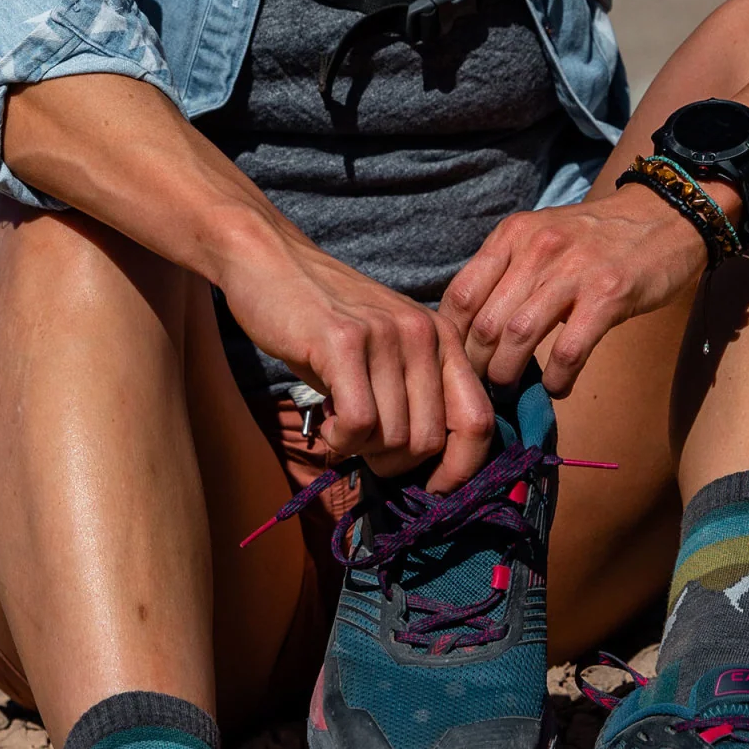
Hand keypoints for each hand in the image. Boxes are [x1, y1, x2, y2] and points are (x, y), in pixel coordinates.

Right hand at [219, 231, 493, 491]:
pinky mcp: (343, 342)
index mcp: (442, 337)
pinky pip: (358, 424)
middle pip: (430, 441)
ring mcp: (386, 336)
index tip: (432, 488)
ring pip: (393, 438)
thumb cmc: (323, 315)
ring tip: (339, 426)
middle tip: (363, 449)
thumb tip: (427, 465)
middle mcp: (423, 334)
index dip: (461, 468)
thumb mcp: (384, 347)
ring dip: (360, 451)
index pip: (478, 420)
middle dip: (394, 463)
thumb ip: (412, 392)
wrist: (269, 260)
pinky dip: (340, 440)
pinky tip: (326, 422)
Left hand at [443, 188, 714, 394]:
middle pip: (485, 323)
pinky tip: (556, 387)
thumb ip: (505, 270)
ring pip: (519, 337)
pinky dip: (556, 379)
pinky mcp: (608, 296)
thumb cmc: (595, 236)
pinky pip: (569, 351)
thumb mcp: (540, 235)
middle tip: (480, 385)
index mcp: (513, 235)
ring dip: (508, 374)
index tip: (455, 361)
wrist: (663, 216)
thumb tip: (469, 326)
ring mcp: (573, 272)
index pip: (461, 294)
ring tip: (510, 389)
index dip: (452, 338)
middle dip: (476, 365)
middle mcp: (537, 249)